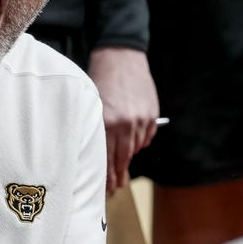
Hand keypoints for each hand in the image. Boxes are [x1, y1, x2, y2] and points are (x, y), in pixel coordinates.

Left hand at [87, 47, 158, 194]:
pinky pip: (146, 137)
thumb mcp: (91, 106)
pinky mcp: (151, 115)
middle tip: (115, 187)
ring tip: (122, 168)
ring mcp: (140, 120)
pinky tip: (133, 143)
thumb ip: (97, 130)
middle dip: (118, 175)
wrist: (120, 55)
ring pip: (135, 148)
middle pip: (122, 158)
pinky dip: (140, 141)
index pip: (105, 158)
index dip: (106, 176)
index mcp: (105, 123)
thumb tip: (100, 155)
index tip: (105, 188)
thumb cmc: (100, 78)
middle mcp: (124, 124)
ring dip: (128, 157)